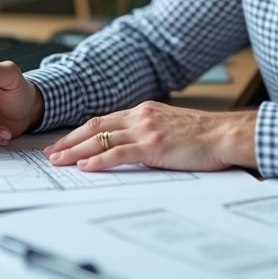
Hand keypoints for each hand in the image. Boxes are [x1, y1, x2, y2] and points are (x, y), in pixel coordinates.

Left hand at [43, 101, 258, 172]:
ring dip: (75, 152)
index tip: (65, 142)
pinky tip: (85, 167)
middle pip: (94, 126)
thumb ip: (151, 132)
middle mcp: (141, 116)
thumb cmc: (206, 135)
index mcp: (145, 111)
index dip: (80, 132)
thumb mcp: (172, 127)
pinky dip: (97, 161)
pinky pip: (117, 153)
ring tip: (58, 161)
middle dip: (69, 141)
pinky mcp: (152, 147)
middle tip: (50, 153)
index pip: (103, 120)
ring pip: (100, 139)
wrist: (226, 134)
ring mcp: (145, 130)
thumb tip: (134, 146)